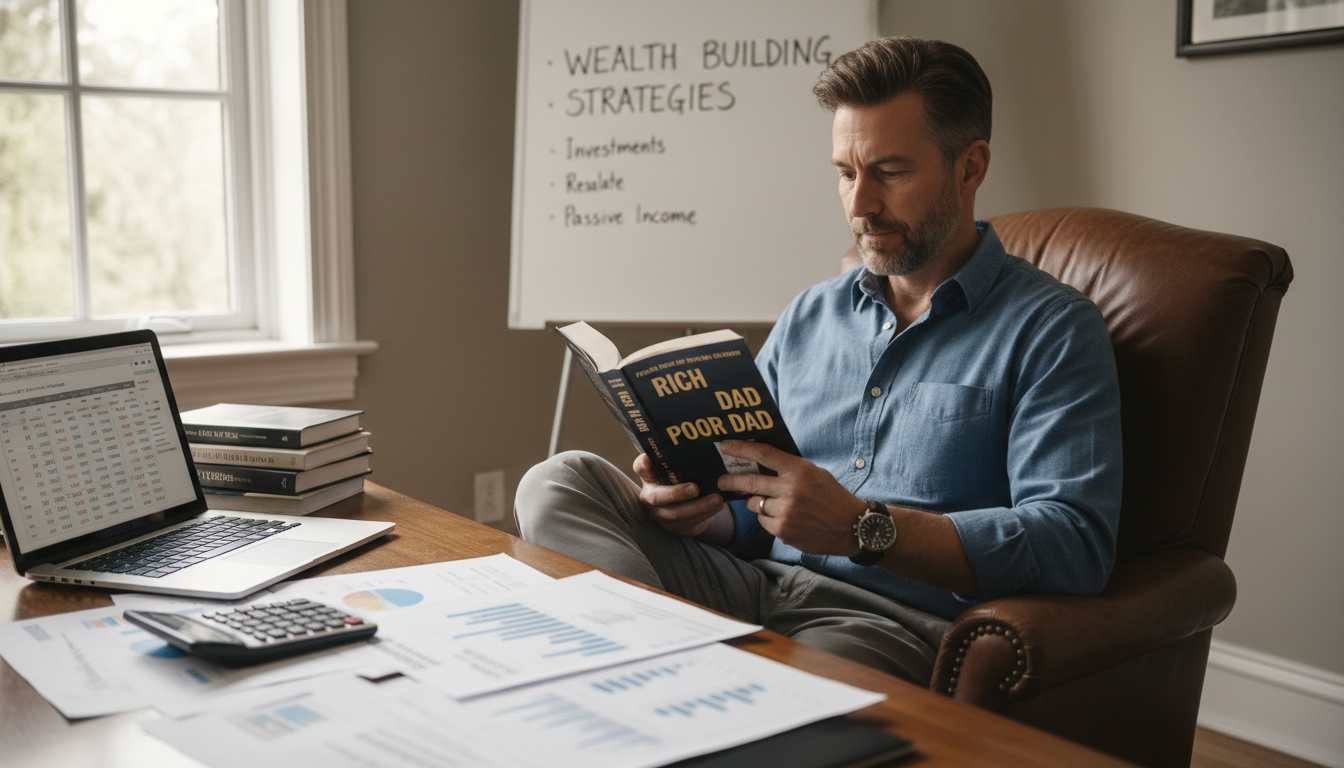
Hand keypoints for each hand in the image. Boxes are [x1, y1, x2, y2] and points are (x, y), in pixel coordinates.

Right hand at [632, 454, 730, 540]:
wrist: (690, 506)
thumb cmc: (685, 479)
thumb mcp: (681, 469)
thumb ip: (684, 461)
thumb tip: (707, 443)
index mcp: (650, 476)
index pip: (640, 468)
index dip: (643, 464)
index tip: (648, 459)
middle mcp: (650, 495)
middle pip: (657, 497)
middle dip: (676, 493)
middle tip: (695, 488)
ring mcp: (661, 513)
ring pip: (675, 513)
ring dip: (698, 507)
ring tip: (717, 499)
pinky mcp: (675, 527)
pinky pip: (689, 523)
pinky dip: (706, 514)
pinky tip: (718, 505)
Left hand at [716, 441, 864, 554]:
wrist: (851, 526)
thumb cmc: (832, 496)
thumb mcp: (815, 473)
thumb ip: (789, 468)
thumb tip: (760, 462)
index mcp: (799, 470)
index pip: (763, 454)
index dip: (741, 449)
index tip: (724, 446)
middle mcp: (790, 490)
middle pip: (750, 483)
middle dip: (731, 481)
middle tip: (721, 481)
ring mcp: (785, 512)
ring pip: (755, 504)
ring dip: (758, 503)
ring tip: (775, 503)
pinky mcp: (783, 531)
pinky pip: (763, 521)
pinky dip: (768, 518)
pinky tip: (785, 517)